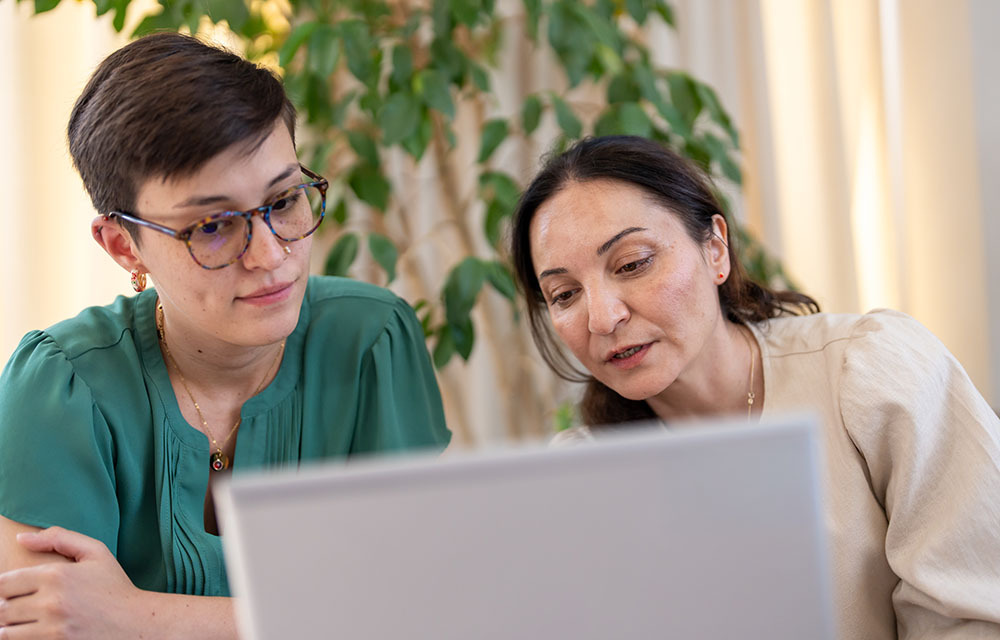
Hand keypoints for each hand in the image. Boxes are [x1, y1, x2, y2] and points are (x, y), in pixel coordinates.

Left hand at [0, 527, 145, 638]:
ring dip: (9, 626)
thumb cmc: (114, 585)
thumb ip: (58, 538)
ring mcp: (52, 628)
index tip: (13, 591)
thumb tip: (20, 538)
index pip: (4, 582)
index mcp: (56, 574)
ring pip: (6, 630)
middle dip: (6, 607)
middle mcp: (51, 601)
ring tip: (23, 621)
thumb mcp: (95, 552)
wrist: (136, 621)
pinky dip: (20, 638)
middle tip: (17, 606)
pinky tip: (31, 632)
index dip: (5, 587)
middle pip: (2, 608)